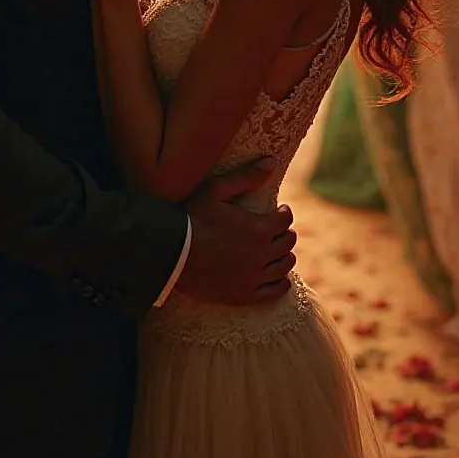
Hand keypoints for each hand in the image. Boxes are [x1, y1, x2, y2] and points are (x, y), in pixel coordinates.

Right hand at [176, 163, 296, 305]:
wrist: (170, 253)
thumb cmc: (191, 218)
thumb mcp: (215, 190)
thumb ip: (246, 176)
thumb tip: (272, 162)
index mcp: (258, 228)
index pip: (286, 219)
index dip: (283, 212)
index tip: (278, 211)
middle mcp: (261, 254)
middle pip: (288, 242)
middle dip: (284, 232)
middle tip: (275, 229)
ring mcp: (253, 276)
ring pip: (285, 265)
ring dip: (284, 254)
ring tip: (275, 249)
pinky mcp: (245, 294)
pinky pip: (276, 290)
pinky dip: (282, 282)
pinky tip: (278, 275)